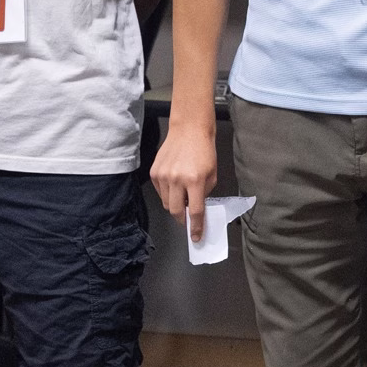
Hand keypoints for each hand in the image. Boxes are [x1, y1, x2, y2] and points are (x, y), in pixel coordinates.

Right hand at [149, 122, 218, 243]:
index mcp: (194, 180)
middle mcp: (176, 179)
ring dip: (175, 206)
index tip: (196, 237)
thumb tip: (196, 209)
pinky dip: (168, 194)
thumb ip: (204, 194)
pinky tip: (175, 185)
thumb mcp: (212, 175)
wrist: (189, 130)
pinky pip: (160, 193)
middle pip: (176, 211)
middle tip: (188, 218)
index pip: (195, 211)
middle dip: (183, 218)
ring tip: (182, 196)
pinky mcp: (154, 172)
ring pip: (167, 204)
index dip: (196, 227)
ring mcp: (163, 176)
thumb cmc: (204, 151)